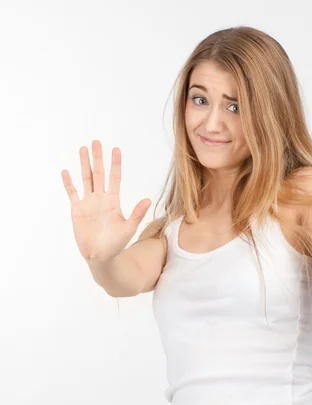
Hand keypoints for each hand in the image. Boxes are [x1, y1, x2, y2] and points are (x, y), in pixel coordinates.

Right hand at [61, 140, 151, 262]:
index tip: (116, 149)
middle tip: (96, 142)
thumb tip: (148, 199)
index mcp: (113, 201)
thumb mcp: (128, 228)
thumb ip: (137, 214)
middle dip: (98, 158)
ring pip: (86, 179)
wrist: (101, 256)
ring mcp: (88, 203)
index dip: (115, 164)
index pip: (114, 178)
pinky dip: (69, 183)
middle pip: (99, 174)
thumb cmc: (116, 244)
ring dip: (84, 165)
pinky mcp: (77, 210)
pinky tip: (66, 171)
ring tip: (83, 149)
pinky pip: (72, 193)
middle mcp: (101, 199)